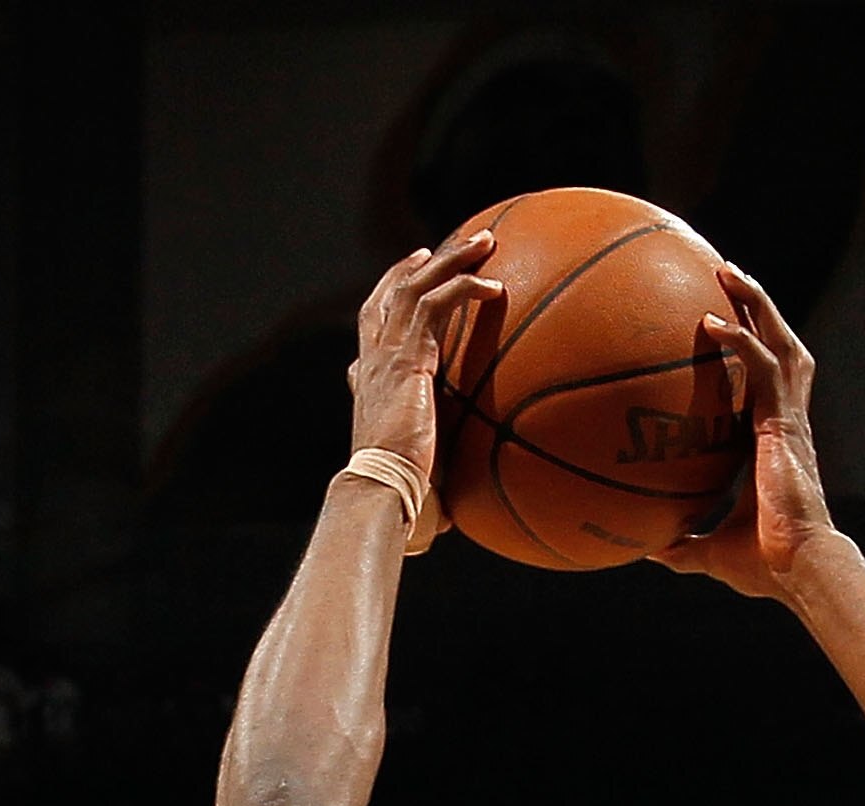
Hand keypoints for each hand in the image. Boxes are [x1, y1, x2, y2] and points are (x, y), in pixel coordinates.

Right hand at [346, 234, 502, 488]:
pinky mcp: (408, 357)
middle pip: (395, 290)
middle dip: (426, 262)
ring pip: (416, 286)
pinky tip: (493, 286)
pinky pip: (435, 304)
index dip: (393, 286)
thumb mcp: (415, 465)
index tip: (416, 266)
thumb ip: (432, 461)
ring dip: (453, 259)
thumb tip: (456, 504)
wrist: (382, 487)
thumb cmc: (398, 491)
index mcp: (370, 378)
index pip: (375, 317)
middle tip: (458, 242)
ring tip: (485, 241)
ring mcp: (387, 353)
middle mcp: (373, 358)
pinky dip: (463, 288)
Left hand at [653, 261, 835, 597]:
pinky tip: (711, 323)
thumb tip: (643, 552)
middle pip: (777, 347)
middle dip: (756, 309)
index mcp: (769, 442)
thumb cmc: (763, 567)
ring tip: (728, 273)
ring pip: (779, 342)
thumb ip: (679, 546)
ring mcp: (788, 419)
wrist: (797, 569)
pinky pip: (764, 367)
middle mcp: (783, 422)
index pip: (760, 383)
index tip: (719, 326)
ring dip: (756, 305)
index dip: (747, 350)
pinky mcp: (786, 423)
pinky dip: (740, 341)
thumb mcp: (708, 553)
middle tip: (725, 276)